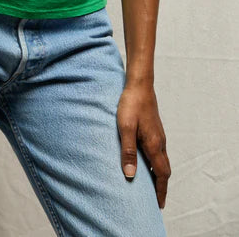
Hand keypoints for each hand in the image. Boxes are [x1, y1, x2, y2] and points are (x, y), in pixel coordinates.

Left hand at [116, 82, 170, 208]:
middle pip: (164, 169)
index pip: (162, 174)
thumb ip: (128, 151)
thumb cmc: (131, 105)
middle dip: (161, 186)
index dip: (160, 190)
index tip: (159, 205)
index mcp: (154, 145)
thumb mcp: (125, 128)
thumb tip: (130, 175)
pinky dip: (155, 163)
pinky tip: (145, 161)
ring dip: (158, 174)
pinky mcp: (154, 129)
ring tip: (150, 185)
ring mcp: (159, 135)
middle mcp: (160, 142)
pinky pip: (158, 151)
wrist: (139, 85)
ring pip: (162, 160)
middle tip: (156, 200)